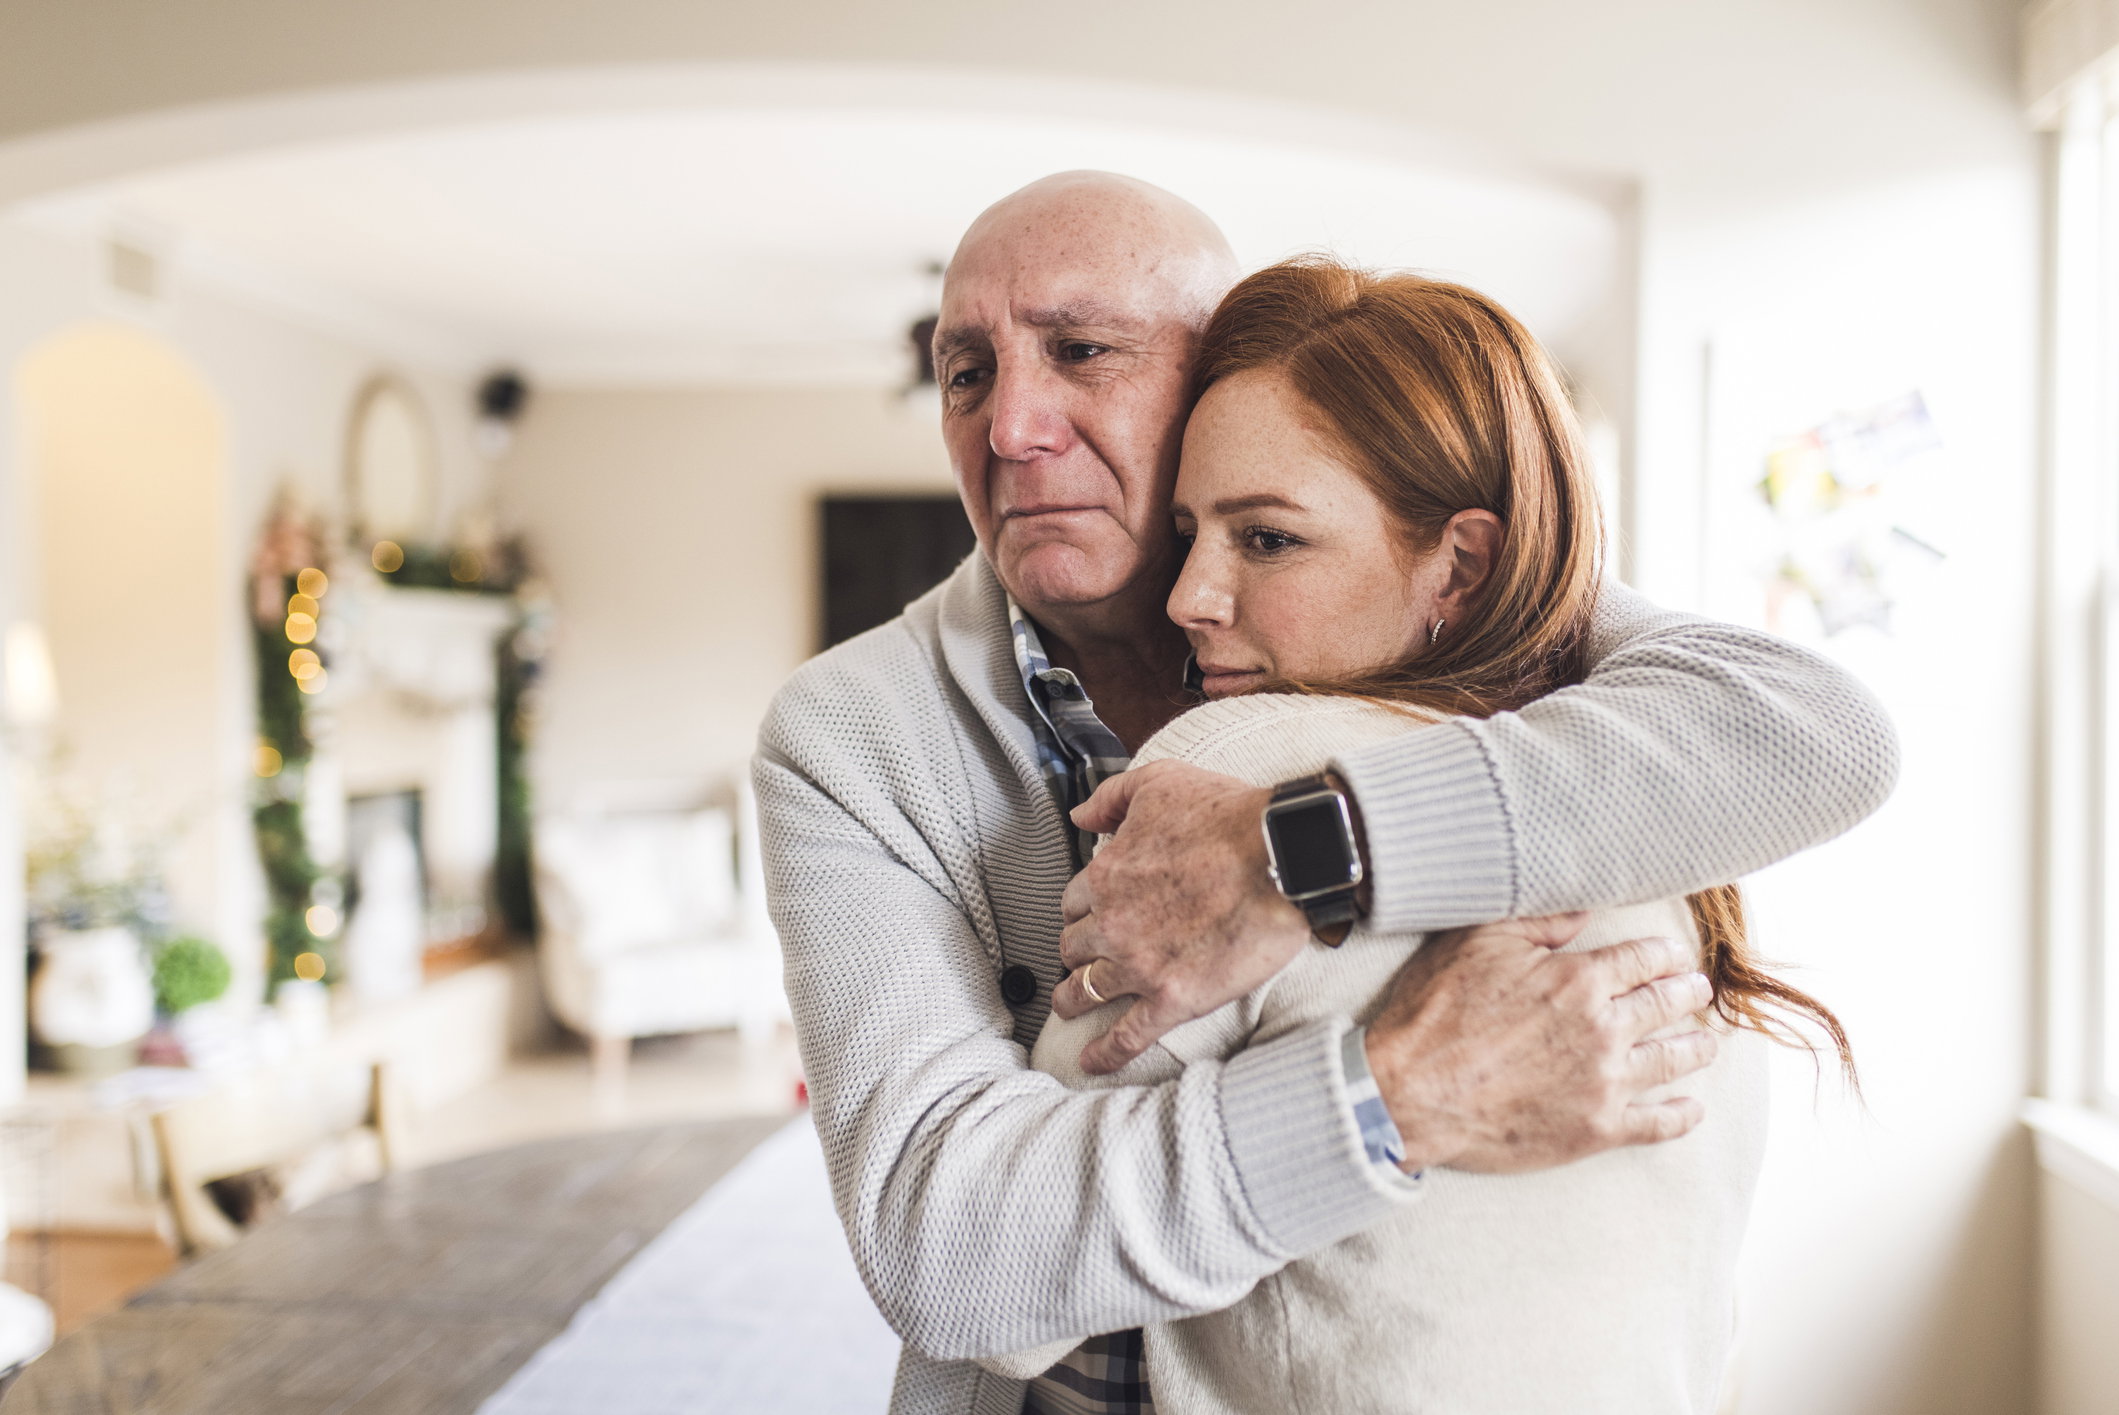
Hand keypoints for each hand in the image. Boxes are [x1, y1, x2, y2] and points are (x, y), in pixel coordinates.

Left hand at [1051, 760, 1311, 1074]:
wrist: (1282, 856)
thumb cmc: (1229, 817)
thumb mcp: (1160, 782)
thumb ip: (1111, 797)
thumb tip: (1080, 815)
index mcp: (1107, 876)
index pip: (1074, 900)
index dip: (1081, 907)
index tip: (1089, 913)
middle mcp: (1113, 925)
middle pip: (1074, 947)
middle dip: (1075, 951)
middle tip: (1081, 958)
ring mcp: (1140, 966)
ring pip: (1087, 991)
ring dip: (1074, 999)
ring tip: (1072, 1006)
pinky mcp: (1174, 999)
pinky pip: (1128, 1036)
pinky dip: (1106, 1053)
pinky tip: (1094, 1061)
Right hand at [1363, 915, 1716, 1172]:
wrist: (1409, 1093)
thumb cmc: (1436, 1012)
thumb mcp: (1479, 943)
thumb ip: (1540, 921)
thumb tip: (1587, 908)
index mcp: (1580, 980)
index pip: (1642, 959)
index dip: (1664, 954)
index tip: (1675, 954)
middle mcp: (1604, 1030)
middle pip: (1665, 1005)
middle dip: (1688, 993)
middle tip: (1699, 990)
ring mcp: (1604, 1083)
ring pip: (1671, 1061)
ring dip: (1695, 1048)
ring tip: (1706, 1043)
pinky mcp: (1596, 1130)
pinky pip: (1656, 1124)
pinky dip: (1680, 1116)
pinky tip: (1691, 1109)